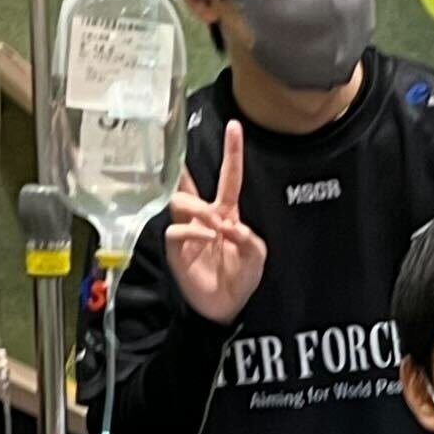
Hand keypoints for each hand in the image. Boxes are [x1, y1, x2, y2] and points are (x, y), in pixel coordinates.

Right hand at [163, 122, 267, 324]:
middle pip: (189, 186)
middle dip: (188, 177)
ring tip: (213, 224)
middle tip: (204, 197)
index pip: (229, 176)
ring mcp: (188, 231)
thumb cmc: (242, 278)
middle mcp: (204, 217)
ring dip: (197, 209)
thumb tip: (227, 224)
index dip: (232, 152)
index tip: (234, 126)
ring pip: (179, 202)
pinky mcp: (176, 248)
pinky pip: (176, 229)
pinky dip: (193, 230)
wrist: (226, 306)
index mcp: (227, 212)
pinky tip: (208, 237)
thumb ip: (247, 237)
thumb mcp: (257, 255)